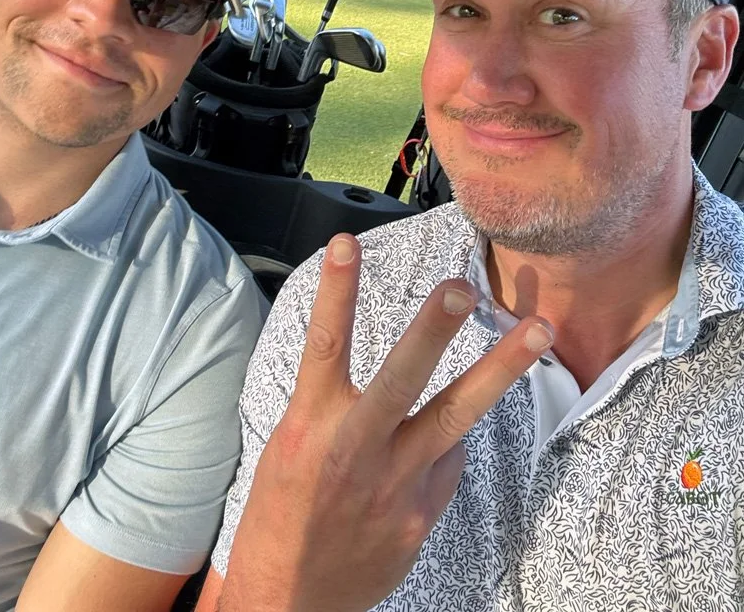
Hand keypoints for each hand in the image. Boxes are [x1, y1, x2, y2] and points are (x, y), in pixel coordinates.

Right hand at [219, 233, 553, 611]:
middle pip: (402, 380)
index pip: (323, 346)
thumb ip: (335, 410)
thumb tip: (396, 381)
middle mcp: (356, 451)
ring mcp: (394, 486)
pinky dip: (448, 442)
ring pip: (454, 418)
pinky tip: (436, 445)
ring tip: (539, 332)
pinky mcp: (421, 517)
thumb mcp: (289, 448)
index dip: (336, 293)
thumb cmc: (280, 516)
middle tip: (464, 286)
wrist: (288, 604)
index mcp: (311, 428)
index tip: (344, 242)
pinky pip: (447, 462)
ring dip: (499, 371)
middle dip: (434, 331)